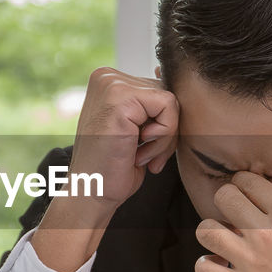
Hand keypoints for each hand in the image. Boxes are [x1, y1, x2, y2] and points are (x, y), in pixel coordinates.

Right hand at [66, 67, 179, 216]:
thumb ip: (152, 106)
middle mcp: (107, 76)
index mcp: (109, 80)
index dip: (162, 124)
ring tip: (140, 156)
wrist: (91, 195)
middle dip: (166, 132)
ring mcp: (111, 84)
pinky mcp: (120, 98)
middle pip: (168, 93)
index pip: (160, 90)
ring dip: (164, 138)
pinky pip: (169, 107)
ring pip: (171, 101)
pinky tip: (139, 153)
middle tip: (144, 157)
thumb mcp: (137, 128)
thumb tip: (181, 83)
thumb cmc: (114, 168)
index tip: (144, 149)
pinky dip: (163, 137)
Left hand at [192, 172, 271, 271]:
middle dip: (225, 202)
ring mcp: (252, 261)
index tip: (244, 195)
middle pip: (223, 197)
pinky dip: (205, 266)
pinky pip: (204, 270)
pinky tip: (217, 266)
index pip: (247, 180)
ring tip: (222, 241)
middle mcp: (267, 232)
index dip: (242, 185)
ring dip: (210, 232)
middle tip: (232, 216)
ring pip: (206, 230)